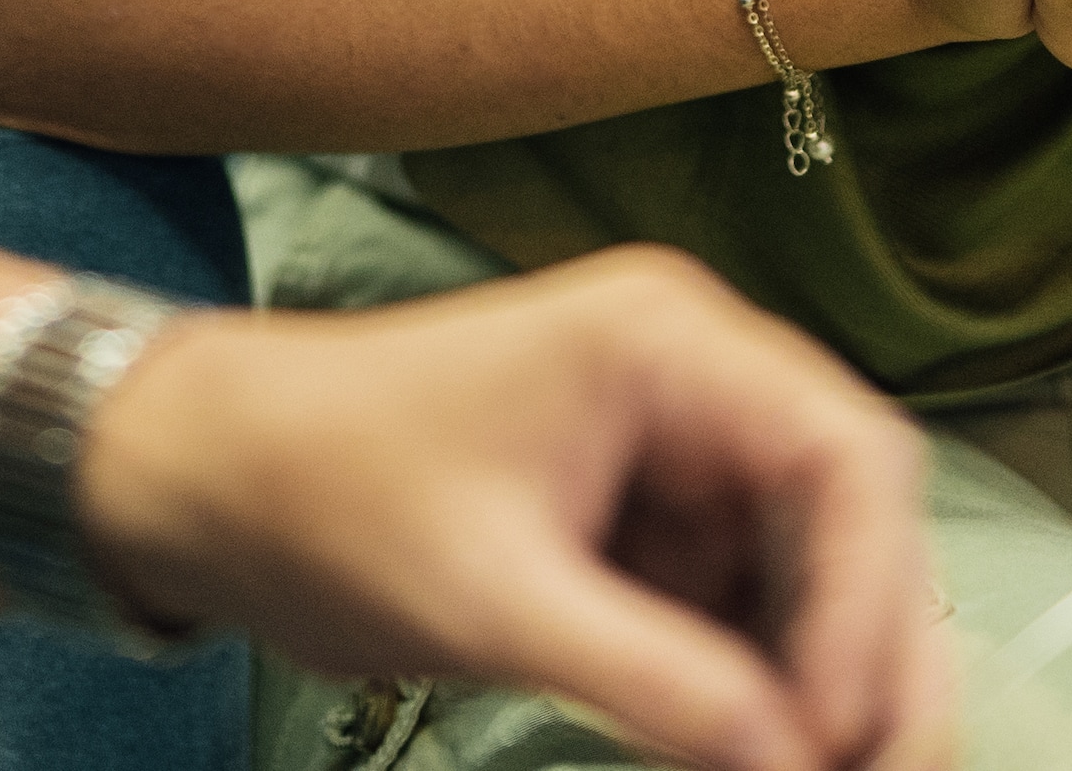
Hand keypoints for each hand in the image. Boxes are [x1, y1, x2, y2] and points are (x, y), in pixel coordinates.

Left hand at [81, 248, 955, 770]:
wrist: (202, 477)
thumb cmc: (318, 485)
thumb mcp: (489, 599)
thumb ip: (651, 679)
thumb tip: (787, 756)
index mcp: (665, 343)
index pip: (843, 459)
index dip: (869, 602)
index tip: (838, 727)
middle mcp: (691, 381)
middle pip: (846, 521)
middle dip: (869, 658)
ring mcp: (671, 451)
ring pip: (805, 578)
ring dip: (818, 685)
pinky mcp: (639, 520)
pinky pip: (738, 609)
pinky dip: (753, 691)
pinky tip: (747, 757)